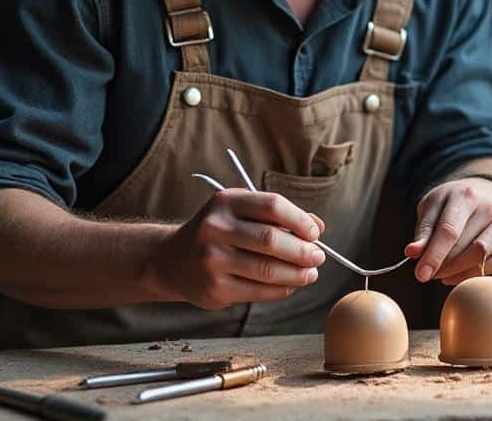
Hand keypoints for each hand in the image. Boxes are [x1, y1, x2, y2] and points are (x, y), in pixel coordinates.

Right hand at [142, 189, 326, 307]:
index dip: (300, 220)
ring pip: (267, 269)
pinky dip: (281, 289)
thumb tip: (317, 227)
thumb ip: (278, 217)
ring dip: (297, 274)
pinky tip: (291, 284)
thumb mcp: (241, 213)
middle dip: (303, 251)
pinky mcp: (214, 288)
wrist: (172, 261)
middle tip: (319, 257)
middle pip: (271, 240)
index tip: (315, 233)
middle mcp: (215, 228)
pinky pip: (258, 291)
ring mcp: (212, 260)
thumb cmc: (219, 233)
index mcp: (225, 202)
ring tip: (311, 273)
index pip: (272, 206)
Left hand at [404, 177, 491, 284]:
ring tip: (443, 274)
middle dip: (444, 266)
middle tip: (430, 273)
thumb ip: (424, 231)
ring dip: (459, 272)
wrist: (486, 195)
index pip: (449, 230)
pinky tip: (463, 273)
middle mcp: (490, 208)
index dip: (434, 255)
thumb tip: (412, 253)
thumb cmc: (453, 205)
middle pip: (465, 246)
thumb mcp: (433, 207)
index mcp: (465, 195)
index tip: (420, 275)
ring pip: (482, 256)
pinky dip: (478, 274)